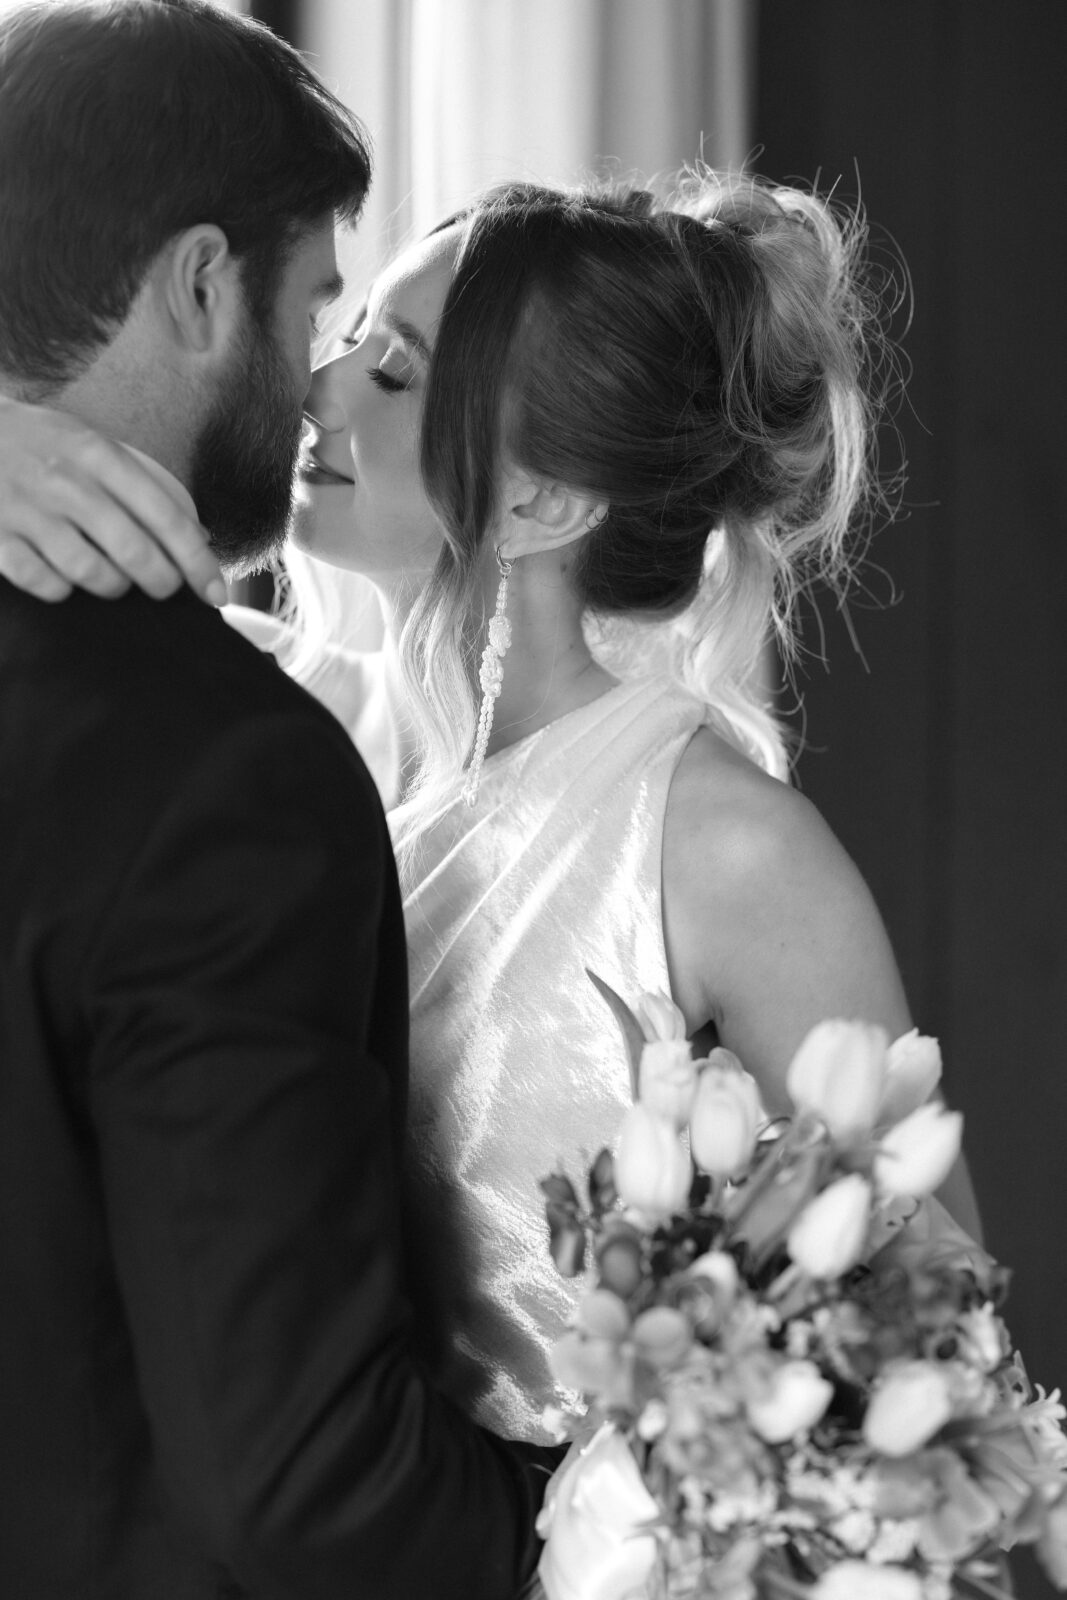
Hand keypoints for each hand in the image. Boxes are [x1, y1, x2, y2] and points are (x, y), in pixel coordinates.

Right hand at [0, 397, 225, 604]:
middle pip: (135, 552)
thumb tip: (197, 536)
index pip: (165, 517)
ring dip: (113, 586)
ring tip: (112, 578)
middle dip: (161, 581)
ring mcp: (27, 511)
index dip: (197, 562)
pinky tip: (63, 576)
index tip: (215, 594)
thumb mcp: (91, 445)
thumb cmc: (39, 444)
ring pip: (93, 574)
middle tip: (162, 586)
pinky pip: (47, 585)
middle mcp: (66, 482)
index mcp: (98, 454)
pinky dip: (63, 590)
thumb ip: (140, 486)